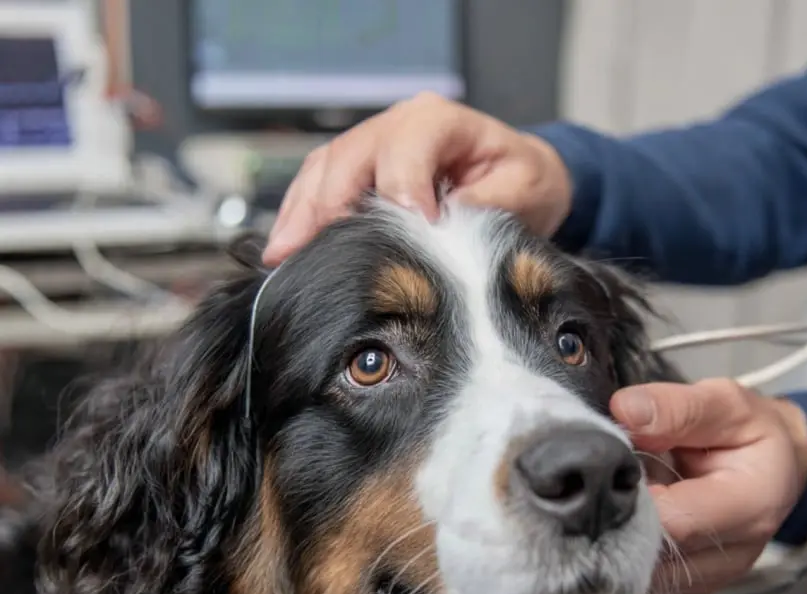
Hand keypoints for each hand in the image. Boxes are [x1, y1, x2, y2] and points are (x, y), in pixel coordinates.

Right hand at [263, 93, 571, 264]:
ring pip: (323, 171)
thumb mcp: (520, 194)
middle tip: (305, 256)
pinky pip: (320, 182)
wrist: (521, 173)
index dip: (397, 196)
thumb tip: (439, 232)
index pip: (402, 154)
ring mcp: (373, 143)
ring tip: (281, 256)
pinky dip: (301, 214)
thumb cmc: (522, 180)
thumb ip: (482, 209)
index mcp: (437, 122)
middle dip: (324, 211)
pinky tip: (287, 246)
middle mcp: (397, 125)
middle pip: (346, 161)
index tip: (400, 236)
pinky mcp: (361, 167)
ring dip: (300, 214)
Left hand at [610, 379, 806, 593]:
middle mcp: (736, 554)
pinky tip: (625, 524)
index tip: (608, 469)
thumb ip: (678, 408)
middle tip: (602, 486)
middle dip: (618, 521)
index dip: (630, 498)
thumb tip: (625, 410)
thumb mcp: (726, 404)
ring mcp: (713, 578)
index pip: (673, 521)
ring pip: (644, 577)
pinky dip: (626, 556)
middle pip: (654, 556)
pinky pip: (646, 585)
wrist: (776, 470)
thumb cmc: (750, 433)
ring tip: (617, 502)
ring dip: (619, 541)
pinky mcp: (692, 588)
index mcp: (752, 505)